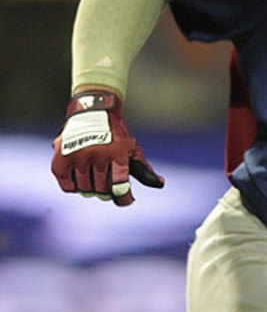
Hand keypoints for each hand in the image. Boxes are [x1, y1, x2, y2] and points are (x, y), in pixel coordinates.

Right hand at [51, 90, 164, 205]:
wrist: (93, 111)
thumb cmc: (116, 134)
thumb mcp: (131, 147)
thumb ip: (142, 166)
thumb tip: (159, 183)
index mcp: (117, 153)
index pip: (119, 185)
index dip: (123, 198)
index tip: (126, 201)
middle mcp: (97, 155)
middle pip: (102, 189)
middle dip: (107, 193)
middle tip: (107, 190)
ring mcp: (78, 157)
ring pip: (85, 189)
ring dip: (91, 190)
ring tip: (94, 184)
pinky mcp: (61, 158)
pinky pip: (67, 185)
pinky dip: (73, 188)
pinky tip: (79, 183)